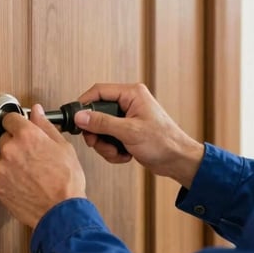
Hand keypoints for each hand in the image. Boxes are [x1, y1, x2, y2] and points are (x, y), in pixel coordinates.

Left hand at [0, 104, 86, 228]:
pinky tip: (25, 183)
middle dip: (16, 144)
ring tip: (31, 173)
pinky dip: (9, 178)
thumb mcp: (63, 147)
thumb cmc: (66, 181)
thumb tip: (36, 112)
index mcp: (27, 135)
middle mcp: (10, 149)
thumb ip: (45, 126)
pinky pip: (0, 175)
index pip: (10, 118)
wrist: (60, 212)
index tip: (20, 127)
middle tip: (33, 155)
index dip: (17, 123)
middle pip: (5, 138)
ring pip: (2, 158)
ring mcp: (1, 168)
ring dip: (12, 162)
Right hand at [76, 83, 204, 187]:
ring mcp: (128, 118)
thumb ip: (102, 123)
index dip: (84, 104)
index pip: (99, 91)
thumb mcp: (129, 132)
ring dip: (105, 144)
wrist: (178, 161)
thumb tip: (80, 116)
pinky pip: (109, 139)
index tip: (76, 119)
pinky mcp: (127, 132)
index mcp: (132, 94)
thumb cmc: (163, 142)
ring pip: (101, 128)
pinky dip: (113, 150)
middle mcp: (129, 103)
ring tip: (117, 153)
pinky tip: (124, 156)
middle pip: (97, 113)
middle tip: (97, 143)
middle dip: (96, 132)